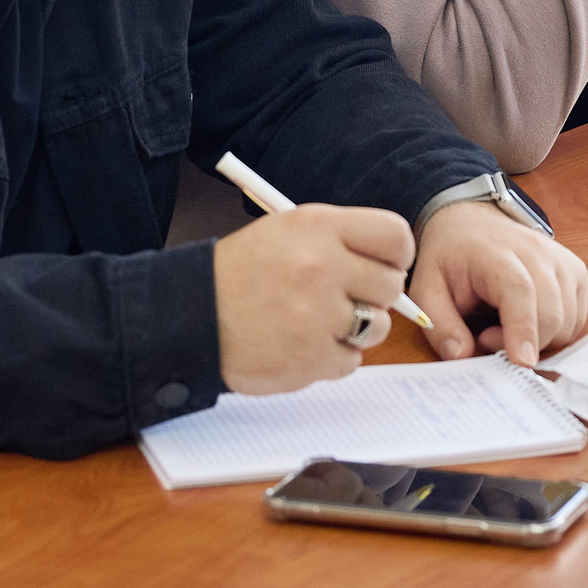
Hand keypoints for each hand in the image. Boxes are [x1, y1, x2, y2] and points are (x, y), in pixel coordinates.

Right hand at [213, 204, 415, 393]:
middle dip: (374, 295)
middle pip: (391, 285)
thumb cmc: (241, 273)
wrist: (191, 316)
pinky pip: (350, 361)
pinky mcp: (311, 357)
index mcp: (317, 227)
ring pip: (377, 328)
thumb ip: (339, 242)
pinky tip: (301, 344)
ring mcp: (318, 314)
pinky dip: (331, 358)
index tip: (386, 266)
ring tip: (317, 322)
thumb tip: (393, 268)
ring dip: (355, 331)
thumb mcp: (286, 232)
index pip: (394, 235)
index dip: (397, 255)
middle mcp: (322, 266)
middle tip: (345, 298)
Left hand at [406, 202, 587, 368]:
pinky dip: (556, 332)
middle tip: (486, 338)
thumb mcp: (427, 289)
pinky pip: (577, 320)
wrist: (472, 223)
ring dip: (541, 340)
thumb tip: (461, 356)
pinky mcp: (577, 273)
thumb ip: (441, 325)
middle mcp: (538, 253)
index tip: (521, 362)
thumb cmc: (452, 258)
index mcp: (497, 253)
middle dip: (524, 343)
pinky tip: (529, 321)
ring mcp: (563, 262)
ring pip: (568, 322)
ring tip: (505, 326)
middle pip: (551, 313)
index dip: (523, 328)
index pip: (520, 291)